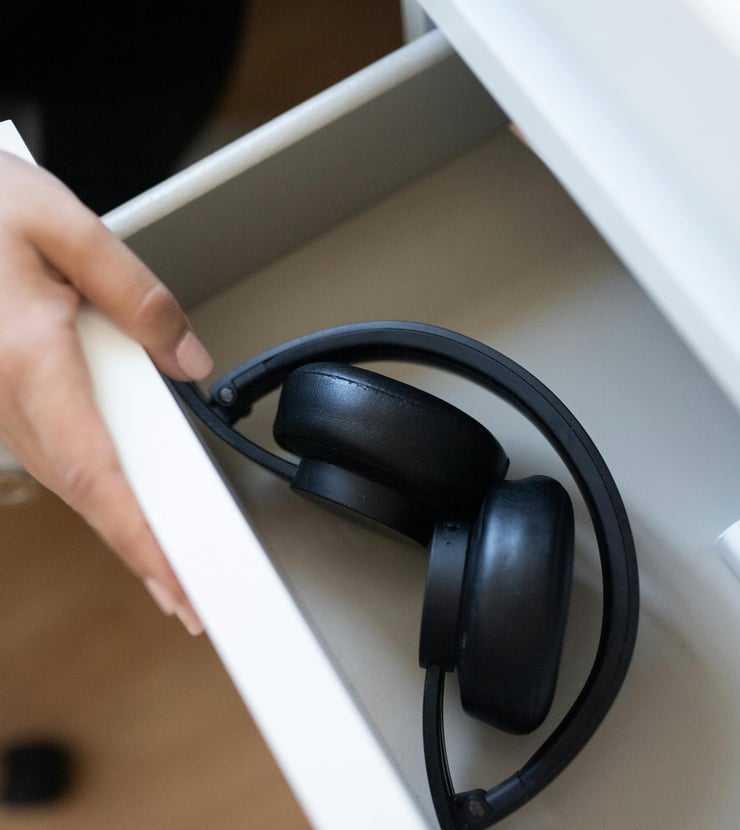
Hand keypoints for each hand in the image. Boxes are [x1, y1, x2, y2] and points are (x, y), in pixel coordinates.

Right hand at [0, 151, 210, 634]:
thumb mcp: (64, 225)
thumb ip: (137, 297)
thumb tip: (188, 359)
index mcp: (26, 354)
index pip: (95, 470)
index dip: (136, 536)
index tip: (173, 582)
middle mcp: (1, 391)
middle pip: (82, 491)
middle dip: (137, 551)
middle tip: (187, 597)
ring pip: (65, 478)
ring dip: (116, 523)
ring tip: (166, 560)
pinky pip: (51, 451)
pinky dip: (93, 484)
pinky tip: (119, 497)